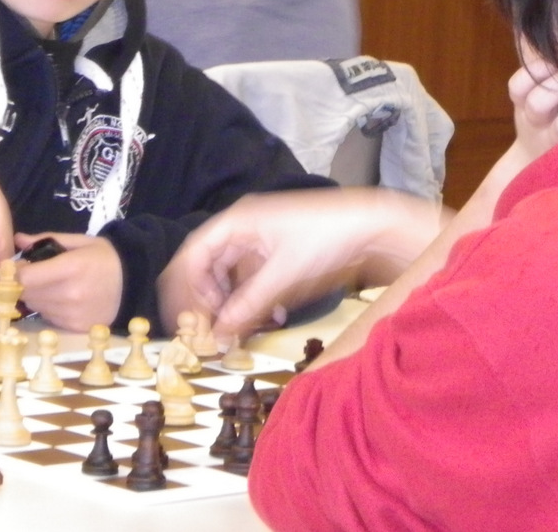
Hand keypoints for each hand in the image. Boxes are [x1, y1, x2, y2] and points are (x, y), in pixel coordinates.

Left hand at [14, 233, 122, 331]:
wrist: (135, 281)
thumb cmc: (105, 257)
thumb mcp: (79, 242)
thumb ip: (46, 239)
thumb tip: (18, 240)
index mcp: (71, 267)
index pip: (25, 277)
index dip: (14, 273)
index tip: (15, 268)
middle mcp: (70, 294)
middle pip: (27, 294)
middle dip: (25, 284)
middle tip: (37, 275)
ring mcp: (73, 314)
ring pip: (36, 307)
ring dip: (37, 297)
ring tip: (54, 287)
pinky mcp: (76, 327)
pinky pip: (49, 318)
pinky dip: (50, 309)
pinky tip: (64, 300)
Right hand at [161, 188, 444, 342]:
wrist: (372, 226)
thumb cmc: (325, 238)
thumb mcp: (281, 276)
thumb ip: (246, 306)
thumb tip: (217, 336)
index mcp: (237, 222)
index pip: (193, 254)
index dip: (185, 289)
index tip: (188, 321)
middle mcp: (244, 228)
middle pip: (208, 267)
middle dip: (209, 301)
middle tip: (214, 332)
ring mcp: (261, 241)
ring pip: (231, 277)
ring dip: (234, 305)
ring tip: (242, 329)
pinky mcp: (279, 254)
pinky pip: (254, 280)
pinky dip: (256, 301)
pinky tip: (272, 317)